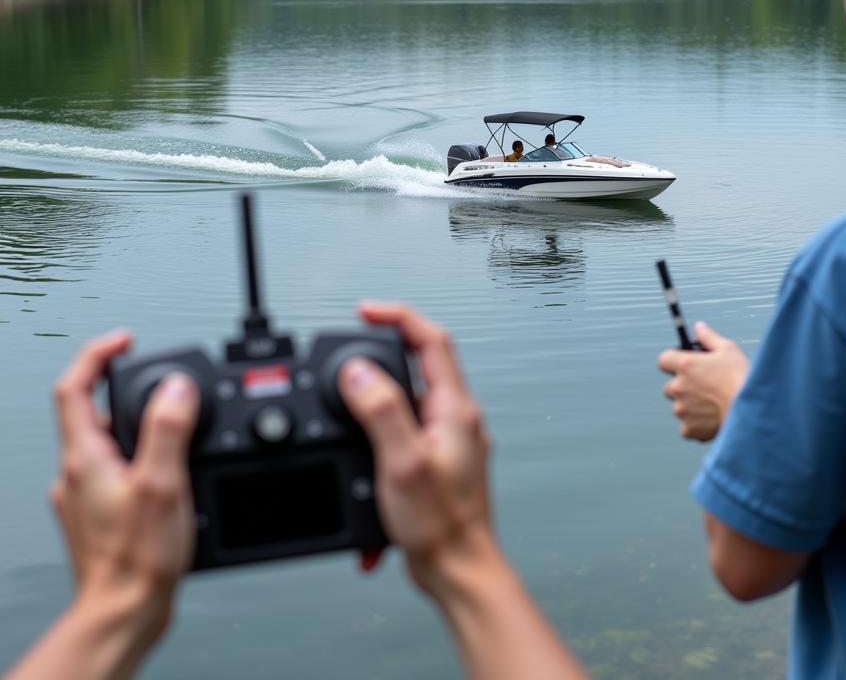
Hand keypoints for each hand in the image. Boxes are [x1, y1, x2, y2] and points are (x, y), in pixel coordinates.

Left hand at [51, 331, 198, 635]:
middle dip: (129, 388)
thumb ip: (168, 429)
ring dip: (136, 424)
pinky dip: (138, 456)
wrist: (124, 614)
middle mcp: (77, 473)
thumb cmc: (137, 560)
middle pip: (91, 409)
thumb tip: (176, 386)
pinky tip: (166, 473)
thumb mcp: (162, 484)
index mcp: (86, 457)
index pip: (75, 387)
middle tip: (162, 383)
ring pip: (105, 440)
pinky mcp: (99, 514)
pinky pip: (114, 469)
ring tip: (175, 429)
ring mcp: (84, 495)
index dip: (99, 354)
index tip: (126, 340)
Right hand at [339, 304, 493, 594]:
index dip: (398, 317)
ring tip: (349, 420)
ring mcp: (448, 440)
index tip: (366, 312)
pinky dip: (377, 448)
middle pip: (419, 365)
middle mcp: (456, 418)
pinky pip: (403, 438)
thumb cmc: (442, 524)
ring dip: (374, 410)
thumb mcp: (402, 461)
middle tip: (349, 359)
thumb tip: (359, 371)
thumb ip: (382, 410)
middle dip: (380, 358)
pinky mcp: (437, 462)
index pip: (431, 340)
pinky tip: (365, 475)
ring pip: (407, 403)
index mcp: (455, 408)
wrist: (458, 571)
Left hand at [657, 322, 749, 441]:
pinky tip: (712, 419)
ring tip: (713, 405)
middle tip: (704, 388)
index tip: (683, 365)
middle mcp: (679, 387)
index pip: (664, 360)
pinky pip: (687, 427)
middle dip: (683, 386)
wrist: (752, 412)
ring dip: (690, 406)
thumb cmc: (741, 379)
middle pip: (670, 386)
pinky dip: (696, 425)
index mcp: (685, 365)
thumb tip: (699, 327)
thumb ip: (709, 337)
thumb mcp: (728, 350)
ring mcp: (682, 409)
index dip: (673, 361)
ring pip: (680, 407)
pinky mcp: (689, 428)